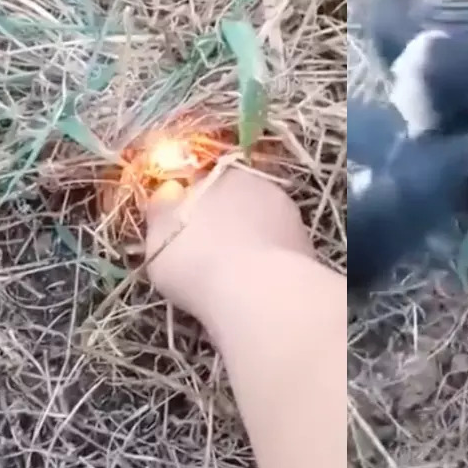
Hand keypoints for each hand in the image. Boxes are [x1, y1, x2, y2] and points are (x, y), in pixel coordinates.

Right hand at [142, 166, 311, 318]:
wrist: (258, 294)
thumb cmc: (197, 259)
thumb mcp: (159, 236)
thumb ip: (162, 211)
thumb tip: (167, 194)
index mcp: (225, 174)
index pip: (205, 182)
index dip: (192, 206)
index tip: (183, 233)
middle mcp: (262, 187)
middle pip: (237, 203)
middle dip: (223, 224)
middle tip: (204, 258)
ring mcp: (289, 217)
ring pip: (260, 228)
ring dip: (248, 245)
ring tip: (230, 278)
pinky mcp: (307, 248)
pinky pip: (277, 253)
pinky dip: (266, 265)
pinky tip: (254, 288)